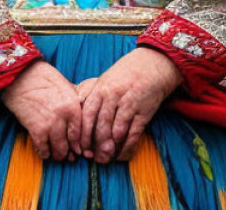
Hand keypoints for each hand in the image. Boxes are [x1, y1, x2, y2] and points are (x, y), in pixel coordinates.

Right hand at [1, 61, 82, 160]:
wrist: (21, 77)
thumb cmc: (44, 79)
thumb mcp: (66, 86)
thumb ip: (76, 101)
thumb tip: (84, 114)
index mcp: (74, 105)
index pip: (82, 132)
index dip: (81, 144)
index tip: (79, 149)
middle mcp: (65, 116)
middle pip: (71, 144)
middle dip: (70, 152)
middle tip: (68, 156)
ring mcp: (51, 124)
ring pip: (59, 150)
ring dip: (58, 155)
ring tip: (56, 155)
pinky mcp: (36, 129)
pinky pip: (43, 148)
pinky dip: (44, 153)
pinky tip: (44, 152)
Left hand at [78, 48, 181, 163]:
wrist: (151, 65)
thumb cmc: (123, 75)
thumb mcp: (104, 80)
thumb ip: (88, 93)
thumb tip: (74, 107)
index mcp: (101, 89)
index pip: (87, 114)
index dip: (83, 133)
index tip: (80, 146)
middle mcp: (113, 96)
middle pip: (101, 125)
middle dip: (95, 144)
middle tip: (92, 158)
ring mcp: (129, 104)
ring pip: (116, 132)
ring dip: (110, 148)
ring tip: (105, 159)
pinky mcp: (144, 112)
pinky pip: (133, 134)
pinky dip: (127, 147)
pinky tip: (122, 155)